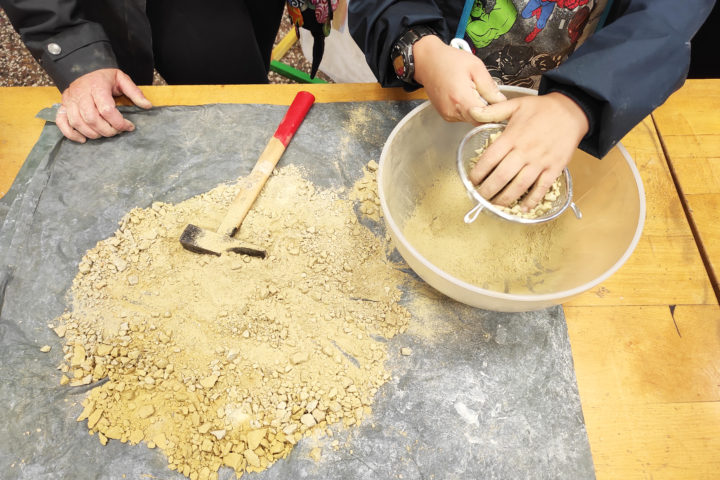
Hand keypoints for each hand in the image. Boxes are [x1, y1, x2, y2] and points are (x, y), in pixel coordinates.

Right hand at [56, 68, 152, 142]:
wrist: (84, 68)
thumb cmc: (105, 77)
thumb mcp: (122, 79)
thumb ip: (135, 92)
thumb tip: (148, 106)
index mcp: (97, 86)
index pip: (106, 110)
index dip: (119, 123)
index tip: (129, 126)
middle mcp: (80, 93)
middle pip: (91, 119)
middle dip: (107, 130)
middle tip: (117, 131)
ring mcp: (69, 100)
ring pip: (78, 123)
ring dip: (93, 134)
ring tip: (105, 133)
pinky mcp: (62, 106)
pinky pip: (61, 123)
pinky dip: (71, 134)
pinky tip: (84, 139)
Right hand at [412, 35, 505, 122]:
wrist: (427, 62)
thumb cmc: (449, 60)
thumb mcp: (475, 67)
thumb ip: (489, 86)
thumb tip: (501, 101)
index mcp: (461, 98)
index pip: (485, 117)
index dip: (495, 112)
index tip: (499, 104)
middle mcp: (452, 111)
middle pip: (478, 120)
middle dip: (487, 110)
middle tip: (488, 94)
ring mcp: (447, 114)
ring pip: (471, 119)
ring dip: (477, 109)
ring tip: (473, 91)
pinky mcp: (445, 115)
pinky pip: (463, 116)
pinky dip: (468, 108)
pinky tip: (465, 94)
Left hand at [468, 92, 588, 209]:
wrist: (572, 111)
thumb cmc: (542, 108)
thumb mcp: (516, 104)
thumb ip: (492, 111)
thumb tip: (472, 110)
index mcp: (512, 137)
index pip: (489, 159)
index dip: (477, 173)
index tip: (472, 181)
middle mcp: (524, 151)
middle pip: (501, 177)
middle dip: (487, 191)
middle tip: (480, 197)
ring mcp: (540, 162)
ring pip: (519, 186)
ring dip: (505, 198)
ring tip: (495, 205)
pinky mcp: (554, 168)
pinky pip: (541, 188)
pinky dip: (532, 200)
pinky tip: (523, 208)